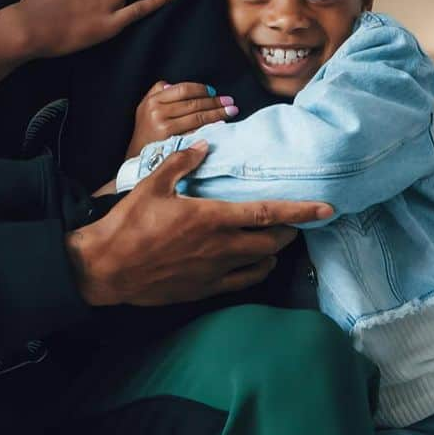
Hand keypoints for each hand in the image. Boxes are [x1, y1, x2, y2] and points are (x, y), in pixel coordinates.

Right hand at [65, 143, 331, 306]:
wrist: (107, 267)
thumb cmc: (128, 224)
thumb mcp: (153, 185)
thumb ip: (183, 163)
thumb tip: (206, 145)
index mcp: (211, 217)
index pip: (267, 213)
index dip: (300, 211)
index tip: (326, 209)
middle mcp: (220, 247)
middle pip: (272, 242)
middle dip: (289, 231)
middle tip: (293, 222)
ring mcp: (214, 271)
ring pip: (260, 264)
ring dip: (273, 252)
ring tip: (275, 241)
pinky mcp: (204, 289)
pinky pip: (241, 282)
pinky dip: (254, 271)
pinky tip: (253, 265)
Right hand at [128, 81, 238, 155]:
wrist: (136, 159)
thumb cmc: (146, 133)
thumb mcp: (145, 107)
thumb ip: (159, 91)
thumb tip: (180, 85)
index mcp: (152, 100)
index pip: (183, 89)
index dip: (201, 89)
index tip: (214, 92)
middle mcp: (157, 112)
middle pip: (193, 103)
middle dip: (215, 101)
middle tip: (230, 102)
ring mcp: (164, 127)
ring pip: (197, 116)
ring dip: (218, 113)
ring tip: (231, 111)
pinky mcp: (172, 141)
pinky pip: (196, 131)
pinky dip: (210, 128)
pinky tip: (221, 126)